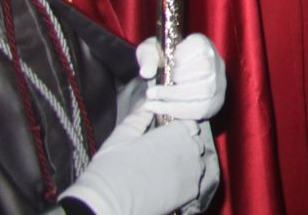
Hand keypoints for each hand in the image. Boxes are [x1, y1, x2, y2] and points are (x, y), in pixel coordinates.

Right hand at [60, 101, 219, 214]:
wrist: (110, 203)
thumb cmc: (112, 166)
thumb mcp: (123, 135)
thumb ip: (139, 117)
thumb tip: (146, 104)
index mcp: (176, 132)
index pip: (190, 124)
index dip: (179, 129)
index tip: (167, 135)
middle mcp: (190, 149)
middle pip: (195, 142)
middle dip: (184, 145)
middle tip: (163, 154)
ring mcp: (193, 171)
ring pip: (197, 163)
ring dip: (187, 163)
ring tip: (166, 170)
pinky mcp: (191, 192)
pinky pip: (195, 182)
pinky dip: (186, 182)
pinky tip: (169, 185)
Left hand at [137, 34, 226, 120]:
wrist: (166, 79)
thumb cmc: (160, 61)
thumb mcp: (150, 52)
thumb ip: (148, 58)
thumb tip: (146, 72)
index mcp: (202, 44)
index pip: (200, 47)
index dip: (181, 58)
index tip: (163, 65)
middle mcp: (216, 62)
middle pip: (205, 70)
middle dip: (175, 81)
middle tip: (152, 90)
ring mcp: (218, 83)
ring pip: (203, 91)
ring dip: (173, 98)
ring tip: (152, 100)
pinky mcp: (214, 102)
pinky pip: (200, 108)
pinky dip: (177, 110)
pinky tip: (160, 109)